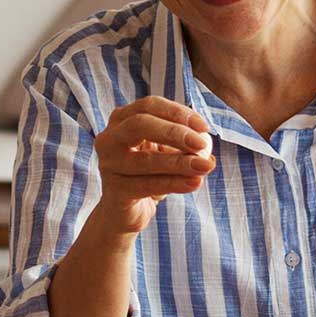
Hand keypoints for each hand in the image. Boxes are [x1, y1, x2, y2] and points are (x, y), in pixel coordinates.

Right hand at [90, 96, 213, 236]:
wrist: (128, 211)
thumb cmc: (149, 174)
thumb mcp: (166, 152)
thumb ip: (183, 143)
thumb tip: (206, 141)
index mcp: (122, 120)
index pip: (149, 105)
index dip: (177, 113)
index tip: (204, 127)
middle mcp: (110, 139)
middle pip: (140, 125)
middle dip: (174, 132)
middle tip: (201, 143)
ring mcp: (109, 165)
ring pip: (145, 159)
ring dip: (179, 162)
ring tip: (205, 166)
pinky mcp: (114, 191)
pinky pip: (147, 185)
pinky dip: (174, 183)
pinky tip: (194, 183)